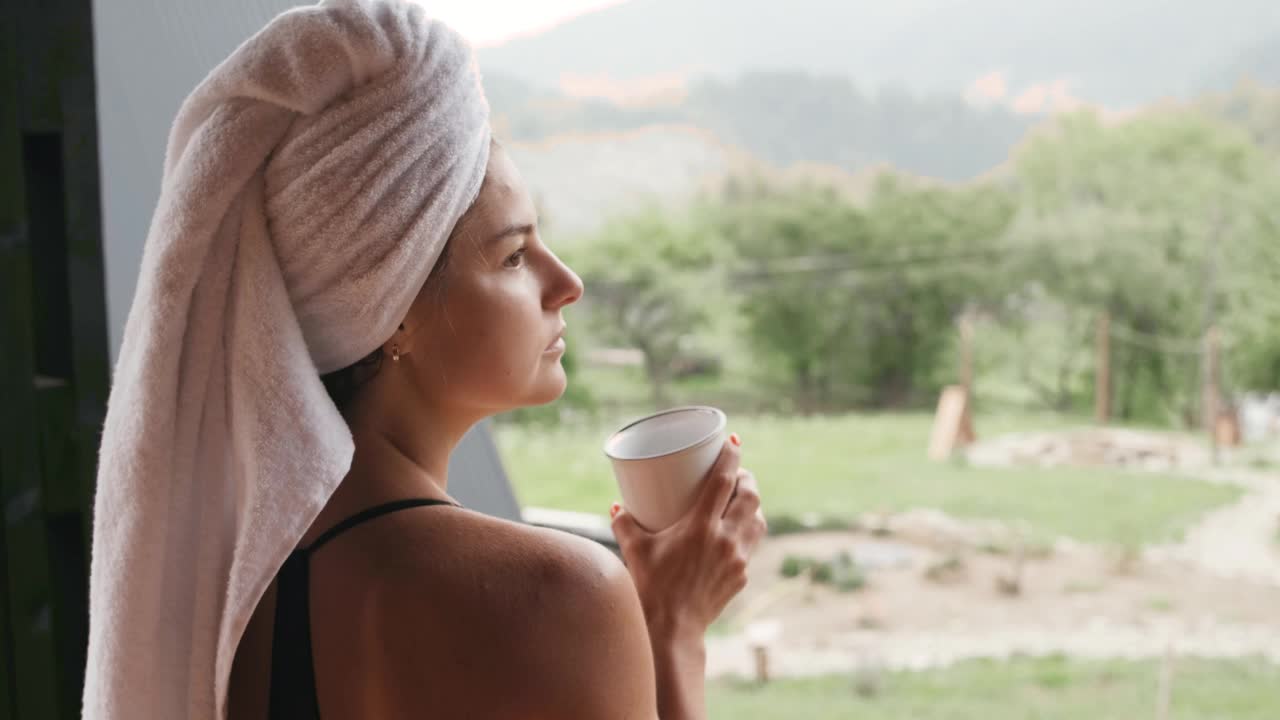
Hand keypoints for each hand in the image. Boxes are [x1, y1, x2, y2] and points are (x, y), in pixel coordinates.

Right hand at [609, 436, 767, 638]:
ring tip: (742, 496)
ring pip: (758, 519)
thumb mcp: (634, 550)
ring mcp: (737, 558)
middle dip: (747, 478)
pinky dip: (749, 528)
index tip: (733, 442)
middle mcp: (725, 539)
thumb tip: (617, 505)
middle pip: (749, 496)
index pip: (724, 482)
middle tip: (736, 472)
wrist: (672, 630)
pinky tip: (739, 528)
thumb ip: (624, 523)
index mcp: (700, 527)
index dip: (731, 458)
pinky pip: (752, 543)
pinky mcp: (741, 574)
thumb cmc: (651, 588)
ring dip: (753, 503)